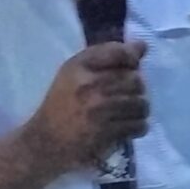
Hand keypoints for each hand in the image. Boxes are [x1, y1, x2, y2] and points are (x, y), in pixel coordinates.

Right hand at [24, 41, 149, 173]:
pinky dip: (138, 127)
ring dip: (140, 109)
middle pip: (134, 79)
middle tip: (130, 97)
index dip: (133, 59)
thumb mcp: (74, 73)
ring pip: (140, 103)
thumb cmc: (62, 105)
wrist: (46, 142)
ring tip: (130, 114)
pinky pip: (138, 124)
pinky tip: (129, 127)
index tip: (132, 67)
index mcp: (79, 66)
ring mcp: (98, 109)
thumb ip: (107, 57)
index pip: (119, 52)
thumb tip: (143, 45)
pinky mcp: (106, 132)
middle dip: (138, 89)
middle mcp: (88, 85)